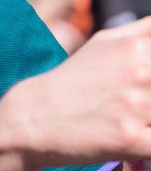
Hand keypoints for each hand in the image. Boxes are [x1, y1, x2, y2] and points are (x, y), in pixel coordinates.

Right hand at [0, 15, 150, 169]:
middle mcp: (139, 72)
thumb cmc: (74, 80)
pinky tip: (140, 141)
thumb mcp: (104, 43)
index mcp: (136, 47)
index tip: (148, 84)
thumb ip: (145, 30)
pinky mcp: (130, 140)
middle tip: (143, 104)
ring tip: (138, 121)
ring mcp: (135, 106)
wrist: (32, 118)